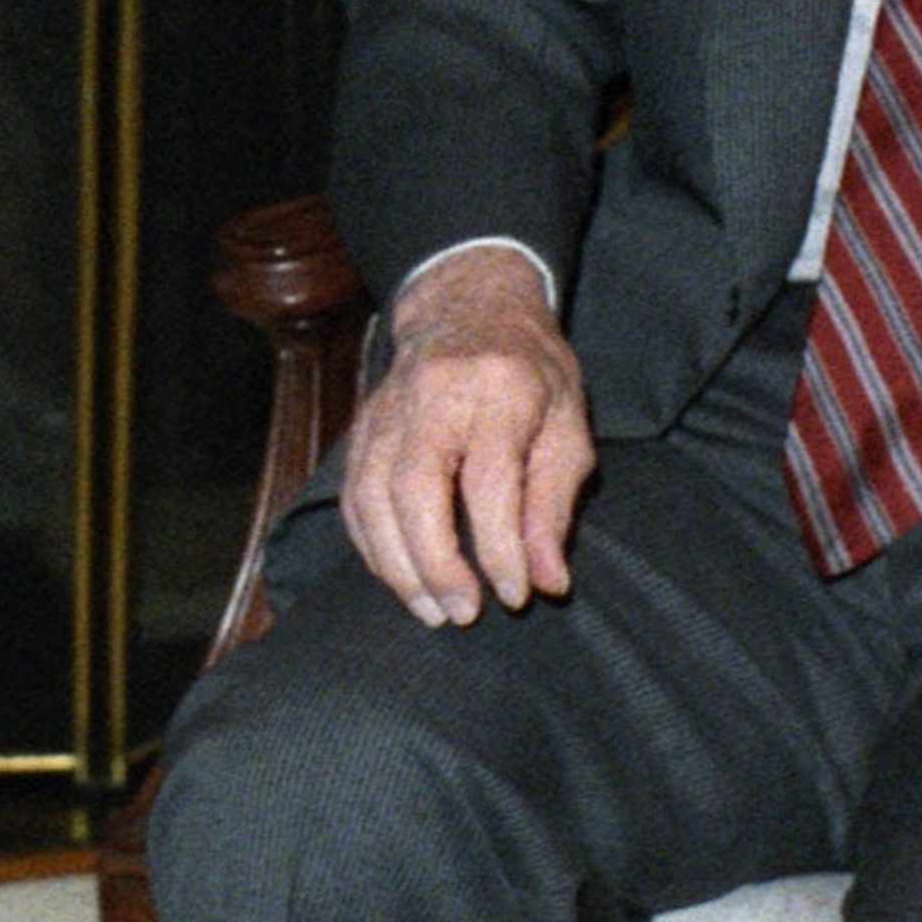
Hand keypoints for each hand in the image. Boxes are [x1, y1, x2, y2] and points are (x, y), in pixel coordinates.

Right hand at [341, 249, 593, 626]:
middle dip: (435, 563)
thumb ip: (553, 504)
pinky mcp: (363, 427)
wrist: (467, 306)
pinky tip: (398, 577)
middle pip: (414, 489)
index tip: (516, 596)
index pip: (488, 480)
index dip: (500, 547)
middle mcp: (431, 397)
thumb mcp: (568, 426)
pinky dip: (371, 544)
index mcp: (497, 391)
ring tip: (431, 610)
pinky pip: (354, 495)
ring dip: (396, 564)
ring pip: (371, 496)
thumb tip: (547, 580)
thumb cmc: (530, 371)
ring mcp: (387, 410)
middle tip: (462, 614)